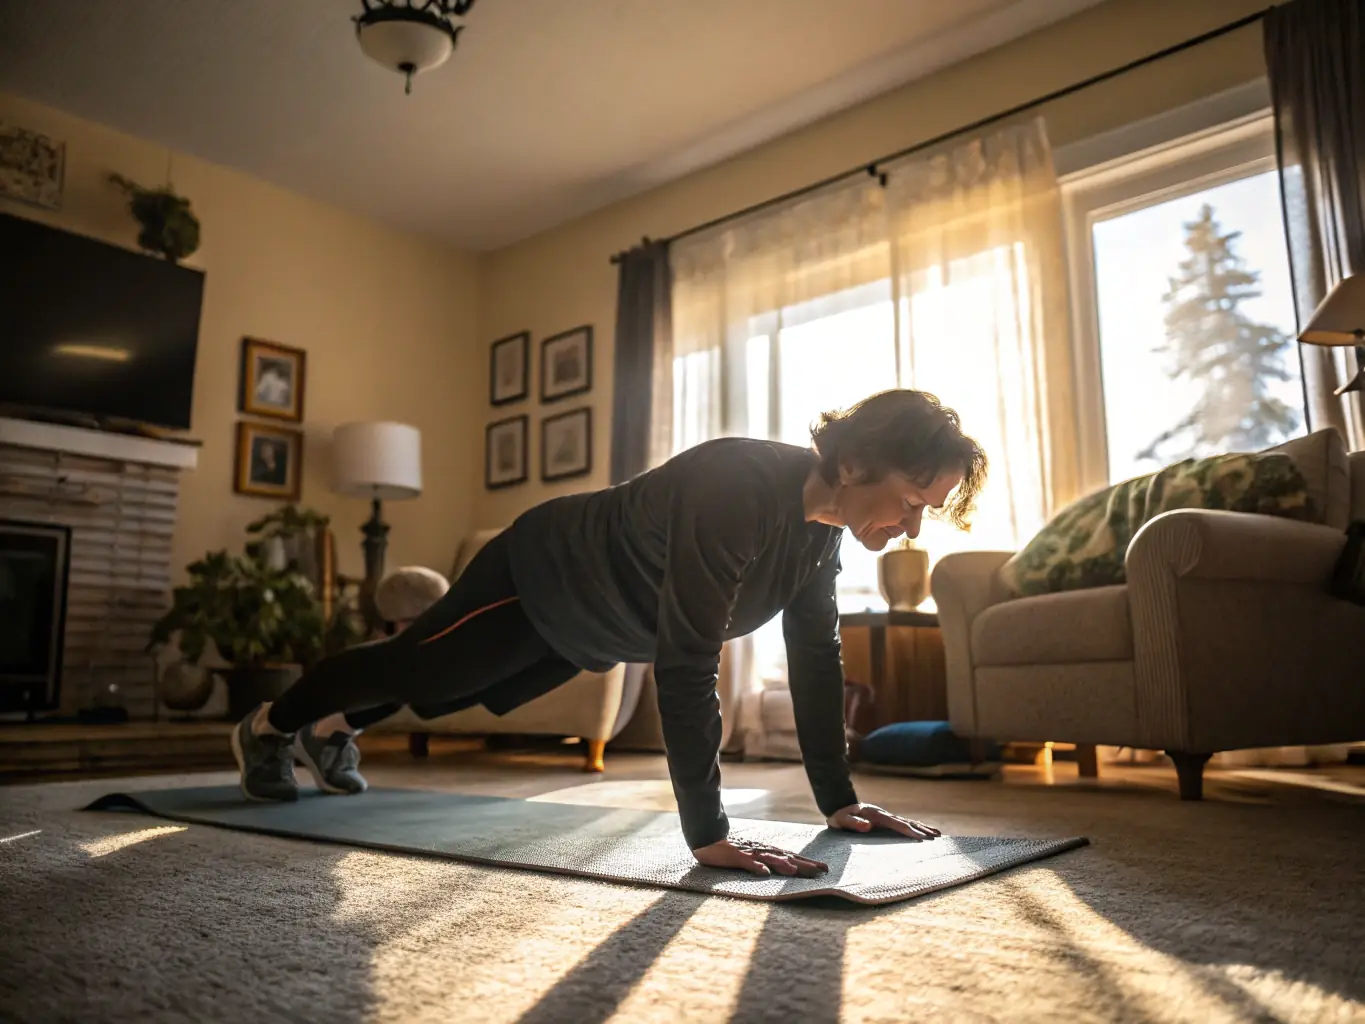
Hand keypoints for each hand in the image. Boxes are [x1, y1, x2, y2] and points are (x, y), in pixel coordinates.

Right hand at [692, 838, 829, 877]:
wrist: (708, 839)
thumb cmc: (732, 850)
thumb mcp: (752, 857)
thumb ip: (766, 862)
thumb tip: (782, 870)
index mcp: (767, 852)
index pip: (791, 857)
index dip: (807, 862)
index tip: (824, 869)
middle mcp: (762, 851)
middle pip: (786, 858)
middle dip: (804, 864)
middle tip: (822, 871)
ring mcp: (749, 853)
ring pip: (769, 859)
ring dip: (782, 865)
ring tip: (795, 871)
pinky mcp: (736, 856)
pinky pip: (747, 862)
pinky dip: (756, 867)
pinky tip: (764, 873)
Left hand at [826, 803, 940, 839]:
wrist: (837, 805)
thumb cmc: (839, 816)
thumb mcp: (842, 820)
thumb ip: (854, 823)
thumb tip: (868, 826)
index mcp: (877, 815)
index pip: (897, 824)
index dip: (909, 831)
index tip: (921, 838)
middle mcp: (884, 814)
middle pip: (907, 822)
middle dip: (922, 829)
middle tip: (937, 836)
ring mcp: (885, 816)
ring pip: (908, 821)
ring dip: (922, 827)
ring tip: (937, 833)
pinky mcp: (884, 819)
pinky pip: (902, 823)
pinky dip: (914, 826)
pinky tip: (921, 830)